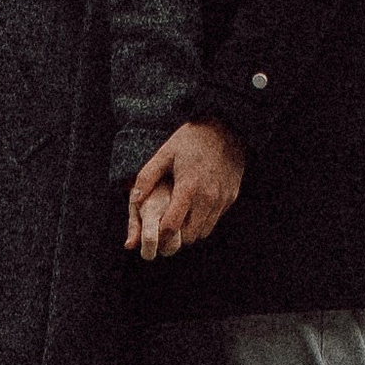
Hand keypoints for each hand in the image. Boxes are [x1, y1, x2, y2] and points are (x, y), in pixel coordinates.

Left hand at [126, 118, 245, 260]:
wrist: (226, 127)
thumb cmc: (192, 139)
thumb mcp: (166, 152)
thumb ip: (147, 177)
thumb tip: (133, 200)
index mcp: (188, 187)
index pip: (172, 226)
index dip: (160, 235)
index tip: (153, 233)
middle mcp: (207, 198)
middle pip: (189, 236)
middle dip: (176, 237)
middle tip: (166, 227)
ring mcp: (221, 199)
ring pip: (204, 232)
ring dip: (190, 230)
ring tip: (180, 218)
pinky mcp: (231, 197)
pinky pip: (215, 219)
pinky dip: (204, 220)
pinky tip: (195, 207)